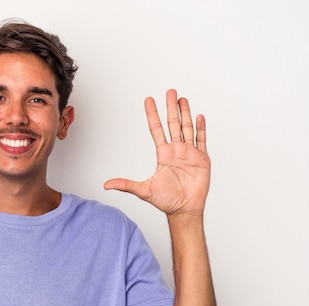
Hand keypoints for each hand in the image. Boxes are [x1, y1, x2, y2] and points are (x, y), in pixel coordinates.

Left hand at [104, 89, 209, 216]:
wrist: (184, 210)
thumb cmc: (166, 201)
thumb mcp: (143, 190)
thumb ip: (126, 185)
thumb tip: (106, 185)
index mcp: (163, 154)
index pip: (156, 129)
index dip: (153, 115)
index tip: (149, 100)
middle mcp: (176, 151)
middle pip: (173, 124)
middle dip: (171, 107)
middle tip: (170, 92)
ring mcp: (189, 154)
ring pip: (187, 128)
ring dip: (186, 113)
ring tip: (183, 99)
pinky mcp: (202, 159)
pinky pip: (202, 140)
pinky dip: (201, 128)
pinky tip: (199, 116)